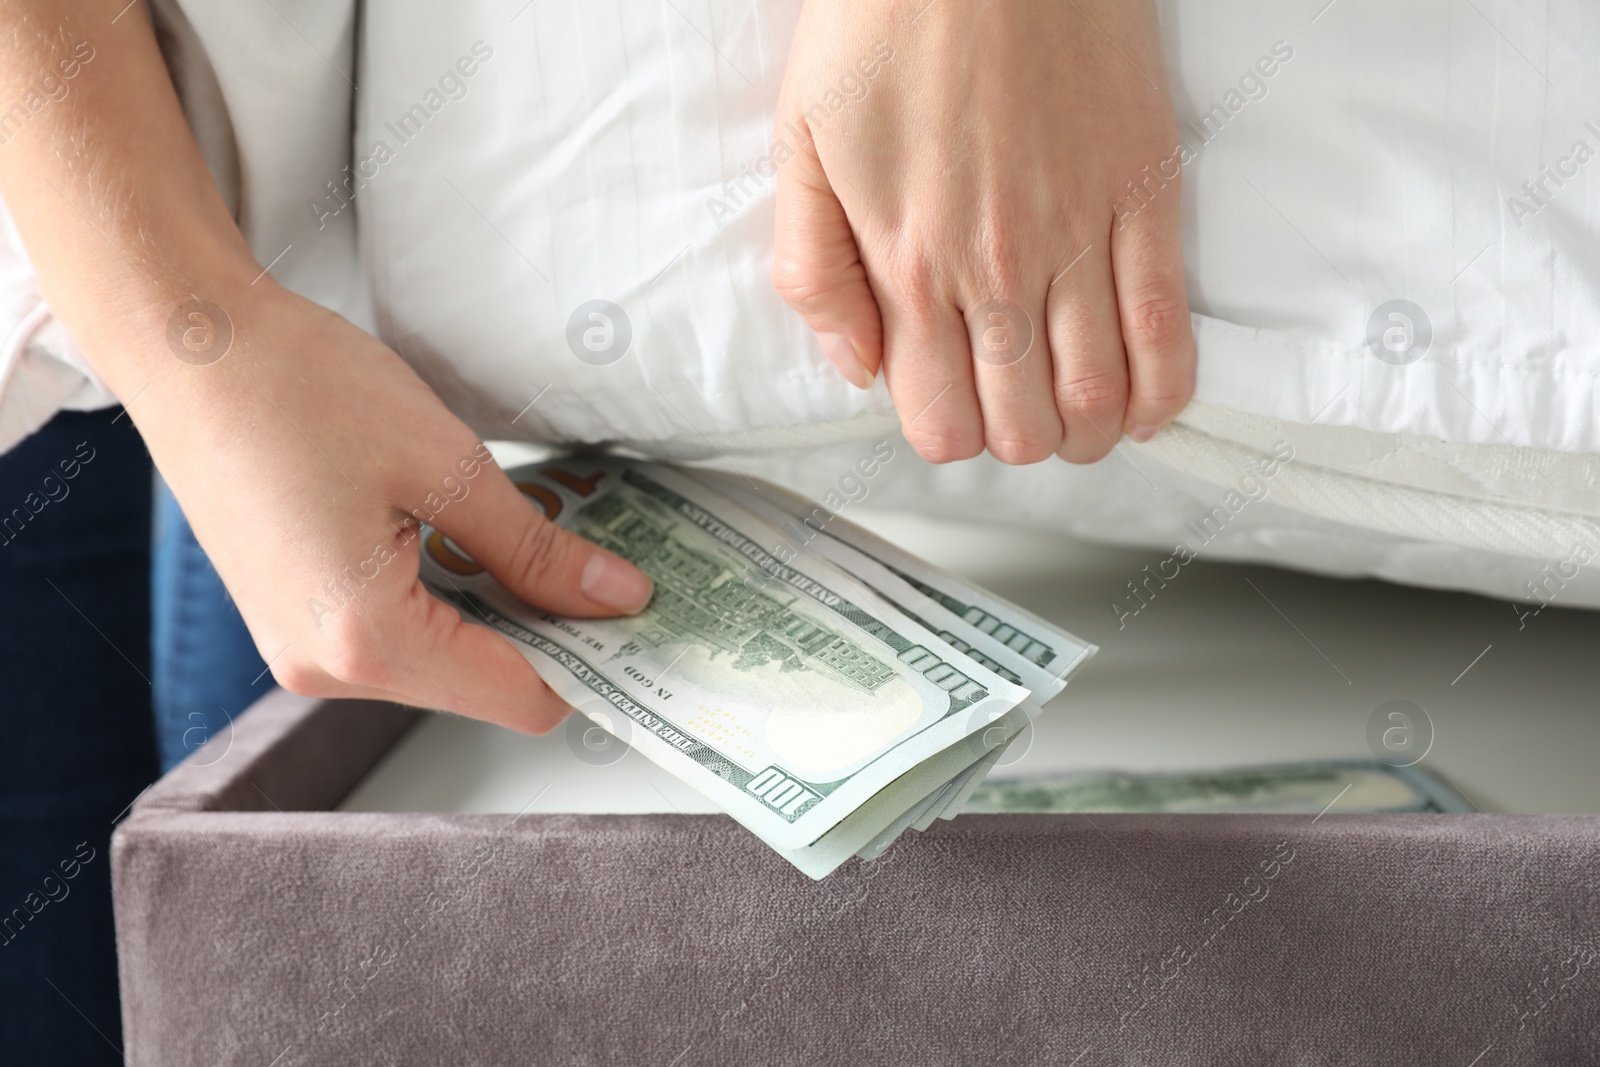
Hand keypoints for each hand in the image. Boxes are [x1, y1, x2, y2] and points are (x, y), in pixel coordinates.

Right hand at [138, 283, 653, 731]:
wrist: (189, 345)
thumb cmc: (297, 388)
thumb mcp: (449, 466)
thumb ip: (538, 550)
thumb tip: (615, 598)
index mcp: (367, 640)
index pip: (519, 698)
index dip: (593, 664)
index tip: (642, 620)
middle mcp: (325, 668)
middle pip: (482, 685)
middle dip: (550, 632)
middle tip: (608, 568)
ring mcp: (300, 649)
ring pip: (442, 661)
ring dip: (499, 610)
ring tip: (541, 540)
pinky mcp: (292, 619)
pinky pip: (396, 635)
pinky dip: (447, 599)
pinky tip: (473, 539)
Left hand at [772, 0, 1195, 464]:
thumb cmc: (881, 25)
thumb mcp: (799, 145)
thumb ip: (814, 273)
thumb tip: (856, 369)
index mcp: (908, 266)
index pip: (941, 421)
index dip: (945, 434)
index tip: (948, 409)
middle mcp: (998, 271)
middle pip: (1021, 427)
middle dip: (1014, 441)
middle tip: (1012, 415)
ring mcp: (1080, 236)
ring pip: (1097, 396)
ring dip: (1085, 431)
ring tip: (1075, 421)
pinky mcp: (1144, 193)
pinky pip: (1166, 325)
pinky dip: (1162, 389)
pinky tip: (1147, 408)